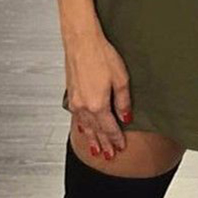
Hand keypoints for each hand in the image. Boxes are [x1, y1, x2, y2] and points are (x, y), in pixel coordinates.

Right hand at [63, 30, 131, 159]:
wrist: (82, 42)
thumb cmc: (101, 55)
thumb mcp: (121, 79)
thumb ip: (123, 101)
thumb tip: (126, 117)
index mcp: (97, 105)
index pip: (109, 129)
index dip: (116, 139)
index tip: (120, 147)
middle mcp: (84, 106)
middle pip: (96, 131)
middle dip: (103, 144)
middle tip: (109, 155)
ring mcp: (75, 101)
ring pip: (85, 126)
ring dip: (92, 139)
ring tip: (96, 150)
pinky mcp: (71, 95)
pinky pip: (77, 118)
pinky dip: (82, 127)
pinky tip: (84, 131)